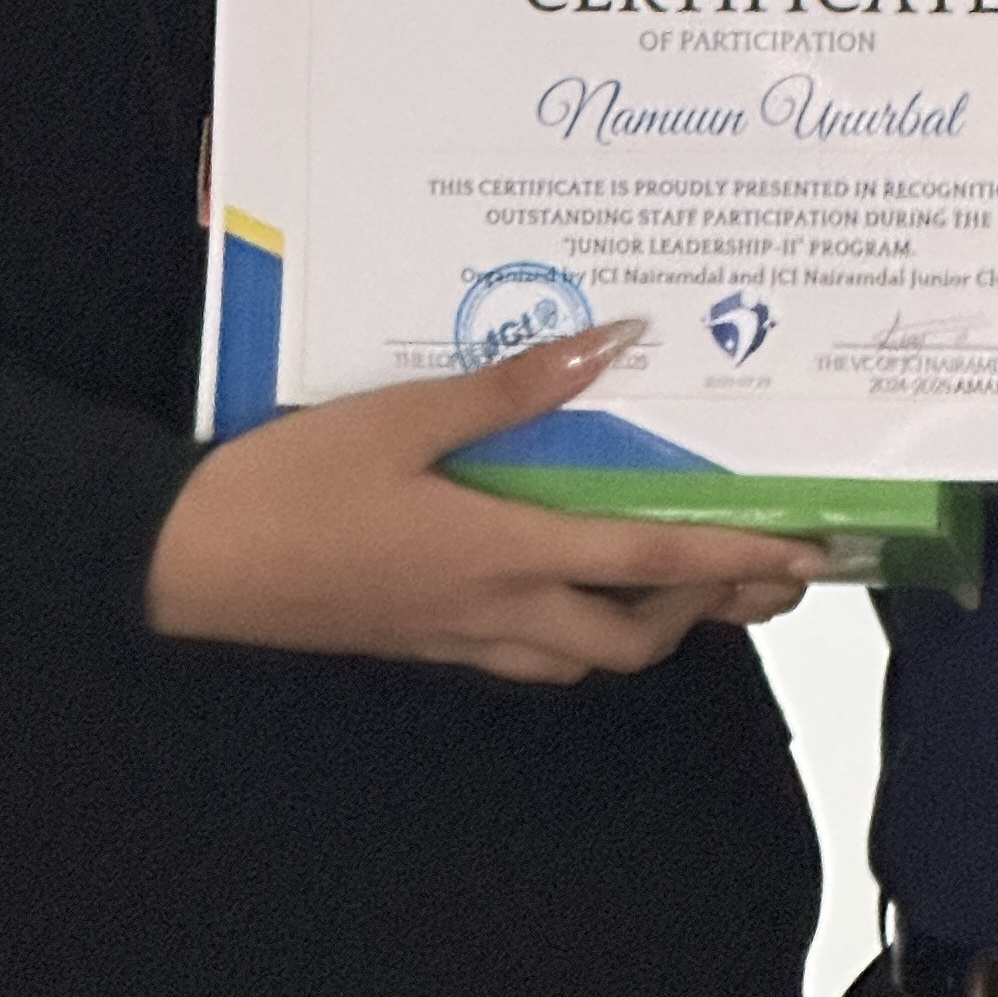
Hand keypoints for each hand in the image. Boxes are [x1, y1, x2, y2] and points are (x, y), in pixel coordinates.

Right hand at [144, 323, 827, 680]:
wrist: (194, 560)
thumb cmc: (297, 481)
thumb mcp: (404, 414)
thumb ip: (514, 387)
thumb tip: (616, 342)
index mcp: (504, 555)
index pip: (651, 565)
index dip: (735, 561)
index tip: (803, 554)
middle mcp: (497, 611)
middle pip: (633, 638)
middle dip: (706, 610)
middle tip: (756, 566)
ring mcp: (459, 636)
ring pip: (584, 654)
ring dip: (644, 624)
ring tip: (682, 572)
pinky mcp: (425, 638)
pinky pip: (532, 649)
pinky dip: (579, 623)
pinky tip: (573, 577)